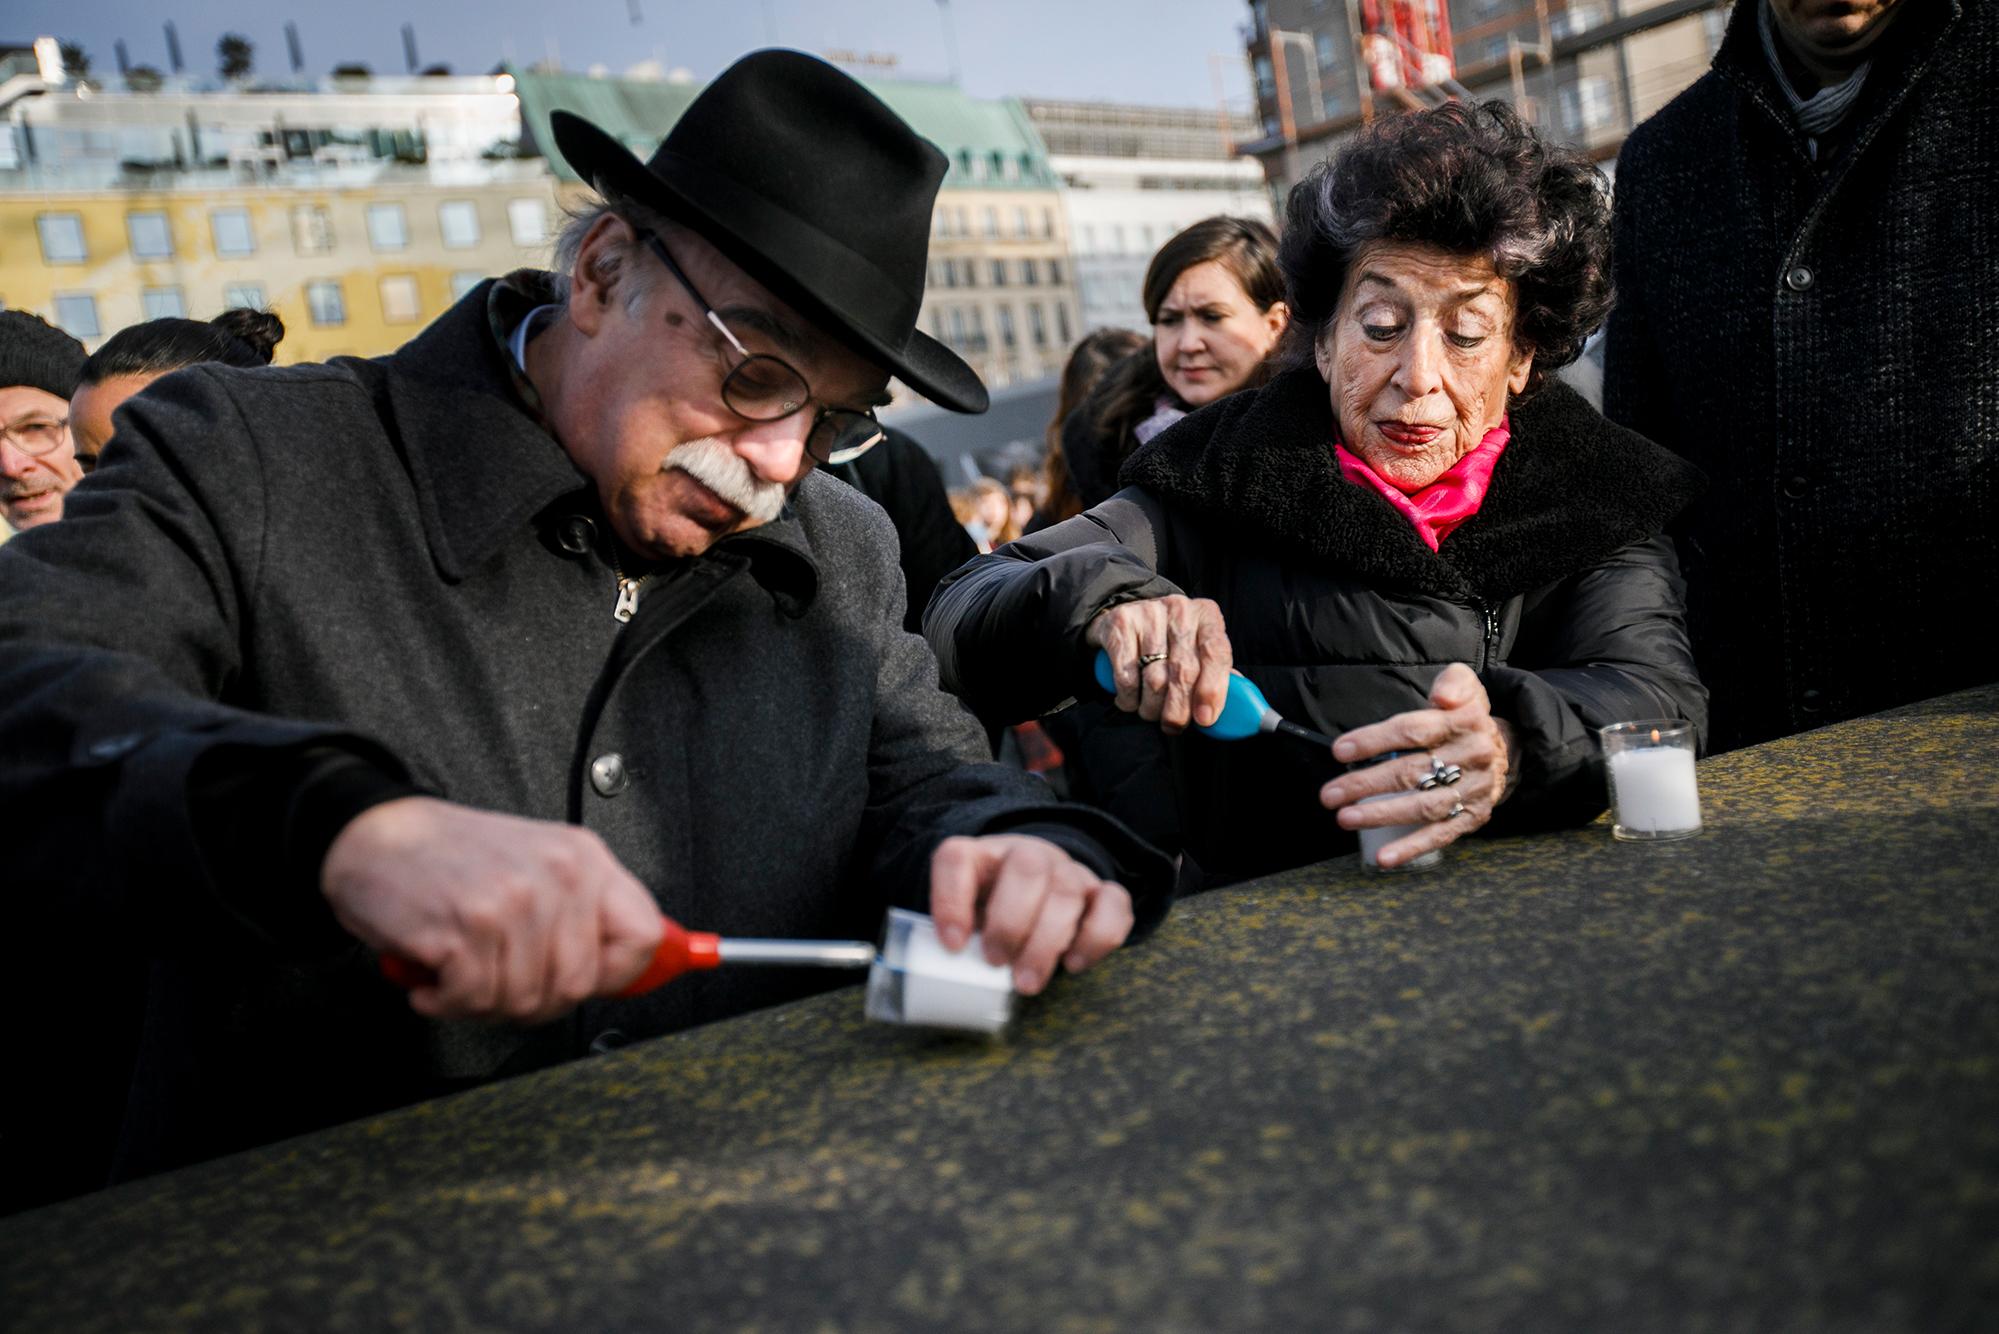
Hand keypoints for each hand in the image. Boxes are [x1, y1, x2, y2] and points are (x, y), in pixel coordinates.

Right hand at [322, 797, 662, 1022]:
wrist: (373, 835)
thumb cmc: (451, 857)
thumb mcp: (536, 866)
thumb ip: (582, 914)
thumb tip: (625, 971)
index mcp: (583, 859)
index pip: (645, 935)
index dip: (618, 973)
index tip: (590, 980)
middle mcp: (557, 875)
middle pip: (581, 984)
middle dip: (536, 1000)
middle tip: (500, 981)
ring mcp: (514, 901)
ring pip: (526, 1000)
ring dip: (483, 1001)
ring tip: (462, 970)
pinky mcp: (467, 927)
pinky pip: (475, 1000)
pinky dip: (446, 1002)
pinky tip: (437, 977)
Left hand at [927, 834, 1134, 994]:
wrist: (1039, 894)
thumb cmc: (995, 915)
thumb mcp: (969, 919)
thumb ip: (962, 937)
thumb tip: (953, 977)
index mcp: (981, 856)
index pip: (957, 858)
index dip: (950, 899)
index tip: (952, 944)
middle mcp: (1027, 854)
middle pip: (1026, 867)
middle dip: (1010, 922)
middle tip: (996, 962)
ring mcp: (1069, 870)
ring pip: (1068, 888)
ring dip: (1046, 940)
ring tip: (1026, 982)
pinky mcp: (1103, 891)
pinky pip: (1114, 903)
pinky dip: (1095, 938)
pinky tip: (1073, 964)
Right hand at [1086, 594, 1232, 732]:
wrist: (1127, 615)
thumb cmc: (1170, 640)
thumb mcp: (1197, 647)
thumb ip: (1216, 673)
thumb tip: (1237, 708)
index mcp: (1207, 615)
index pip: (1216, 653)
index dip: (1213, 689)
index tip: (1206, 718)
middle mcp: (1180, 610)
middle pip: (1184, 671)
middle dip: (1179, 709)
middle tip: (1174, 725)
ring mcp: (1148, 613)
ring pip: (1154, 679)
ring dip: (1152, 707)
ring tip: (1151, 713)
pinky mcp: (1121, 623)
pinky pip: (1127, 676)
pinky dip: (1129, 698)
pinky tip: (1131, 701)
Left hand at [1315, 664, 1516, 869]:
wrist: (1507, 747)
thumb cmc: (1466, 716)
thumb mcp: (1464, 686)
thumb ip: (1453, 681)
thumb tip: (1442, 696)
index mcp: (1464, 723)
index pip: (1414, 731)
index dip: (1374, 741)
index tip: (1340, 751)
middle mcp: (1471, 758)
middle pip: (1412, 772)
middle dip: (1365, 784)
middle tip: (1330, 793)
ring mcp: (1472, 791)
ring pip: (1423, 807)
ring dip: (1381, 815)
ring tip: (1346, 818)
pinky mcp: (1473, 817)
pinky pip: (1440, 835)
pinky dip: (1411, 849)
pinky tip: (1383, 857)